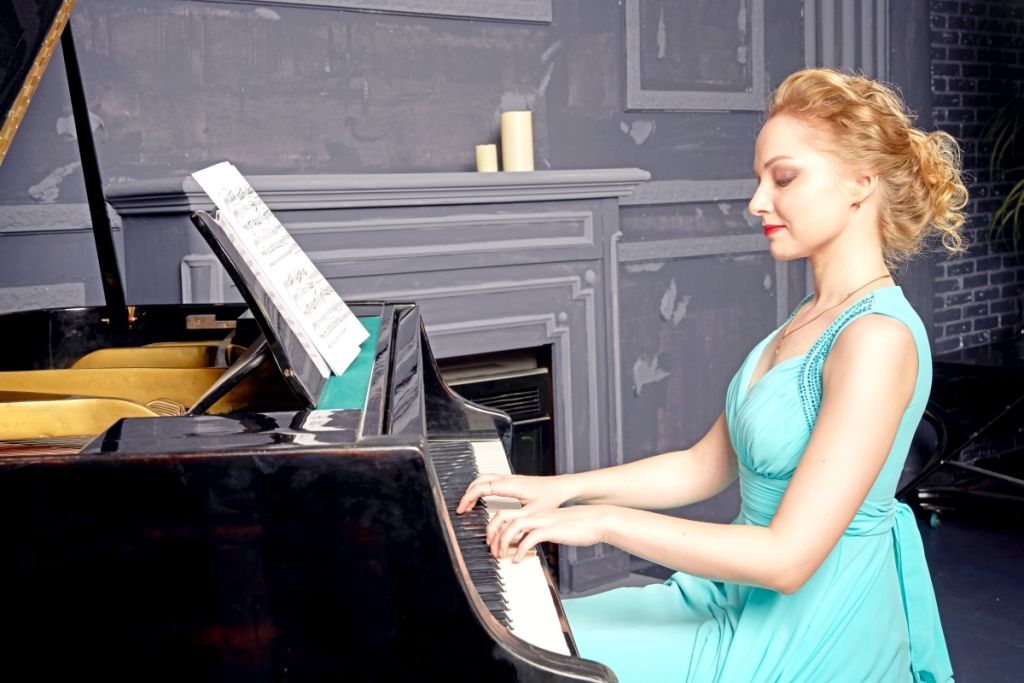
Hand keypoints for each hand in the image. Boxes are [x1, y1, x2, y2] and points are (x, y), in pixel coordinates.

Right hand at [455, 473, 568, 515]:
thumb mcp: (533, 513)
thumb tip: (501, 530)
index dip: (467, 498)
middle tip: (462, 509)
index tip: (461, 509)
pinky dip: (482, 488)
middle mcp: (508, 479)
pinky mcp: (512, 480)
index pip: (481, 488)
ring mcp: (510, 478)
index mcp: (510, 486)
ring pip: (484, 478)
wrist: (561, 487)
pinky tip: (482, 499)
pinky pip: (491, 480)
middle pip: (479, 480)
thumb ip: (516, 520)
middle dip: (467, 494)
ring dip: (474, 490)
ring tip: (469, 505)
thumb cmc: (550, 498)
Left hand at [488, 505, 611, 561]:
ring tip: (501, 555)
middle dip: (491, 532)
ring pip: (512, 525)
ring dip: (502, 541)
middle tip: (491, 548)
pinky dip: (519, 550)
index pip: (506, 513)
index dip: (494, 527)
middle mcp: (535, 514)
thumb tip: (529, 543)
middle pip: (502, 515)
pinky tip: (518, 559)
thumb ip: (540, 531)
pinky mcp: (551, 529)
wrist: (598, 520)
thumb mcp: (555, 526)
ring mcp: (542, 520)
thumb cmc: (579, 525)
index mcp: (535, 512)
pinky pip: (528, 538)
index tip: (492, 541)